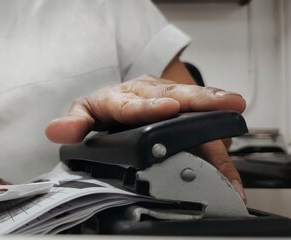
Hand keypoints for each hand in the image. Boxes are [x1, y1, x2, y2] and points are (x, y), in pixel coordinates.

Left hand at [46, 75, 246, 201]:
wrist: (122, 97)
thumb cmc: (106, 106)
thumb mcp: (85, 113)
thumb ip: (74, 124)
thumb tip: (57, 131)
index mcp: (121, 98)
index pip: (133, 104)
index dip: (150, 107)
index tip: (168, 109)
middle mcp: (148, 94)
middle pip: (173, 96)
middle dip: (198, 100)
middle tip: (221, 102)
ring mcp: (168, 98)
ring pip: (192, 103)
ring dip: (214, 106)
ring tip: (233, 109)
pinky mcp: (181, 106)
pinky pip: (200, 116)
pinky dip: (218, 124)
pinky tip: (233, 130)